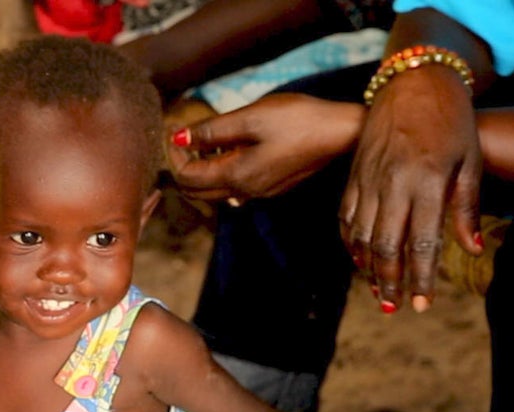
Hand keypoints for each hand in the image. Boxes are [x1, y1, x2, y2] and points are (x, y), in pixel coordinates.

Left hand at [167, 93, 363, 203]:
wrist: (339, 132)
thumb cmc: (298, 120)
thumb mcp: (250, 117)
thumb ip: (212, 131)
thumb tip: (178, 137)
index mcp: (237, 176)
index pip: (187, 178)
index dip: (174, 155)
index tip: (175, 128)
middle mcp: (246, 192)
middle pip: (196, 192)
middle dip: (182, 166)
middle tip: (183, 136)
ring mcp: (260, 193)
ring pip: (215, 191)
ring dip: (202, 169)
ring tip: (206, 138)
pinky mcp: (271, 186)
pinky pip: (235, 186)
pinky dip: (221, 170)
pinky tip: (230, 147)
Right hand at [340, 66, 483, 311]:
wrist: (414, 81)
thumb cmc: (451, 122)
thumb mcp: (470, 162)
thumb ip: (466, 208)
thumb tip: (472, 251)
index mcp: (425, 182)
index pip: (420, 243)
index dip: (420, 279)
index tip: (421, 305)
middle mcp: (392, 183)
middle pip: (385, 246)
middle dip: (390, 282)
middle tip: (395, 308)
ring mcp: (368, 178)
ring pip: (361, 236)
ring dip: (368, 269)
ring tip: (379, 293)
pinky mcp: (354, 173)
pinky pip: (346, 216)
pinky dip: (350, 243)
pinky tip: (360, 261)